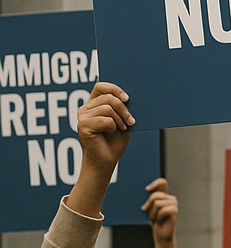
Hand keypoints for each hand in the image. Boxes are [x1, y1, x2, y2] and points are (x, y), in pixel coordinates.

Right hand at [66, 83, 134, 217]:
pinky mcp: (83, 126)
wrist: (107, 161)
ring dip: (120, 120)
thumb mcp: (122, 121)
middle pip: (107, 98)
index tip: (127, 98)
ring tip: (122, 128)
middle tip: (131, 121)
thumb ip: (122, 108)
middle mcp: (85, 109)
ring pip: (107, 108)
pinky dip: (113, 127)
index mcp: (93, 104)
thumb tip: (130, 97)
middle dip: (124, 109)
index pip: (100, 87)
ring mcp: (82, 117)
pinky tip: (113, 133)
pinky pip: (105, 120)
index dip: (114, 89)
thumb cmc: (115, 142)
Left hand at [142, 178, 177, 242]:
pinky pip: (162, 210)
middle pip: (156, 195)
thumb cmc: (154, 221)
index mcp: (164, 195)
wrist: (161, 234)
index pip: (162, 183)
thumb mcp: (149, 208)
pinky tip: (158, 221)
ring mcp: (174, 204)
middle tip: (144, 210)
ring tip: (152, 218)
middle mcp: (170, 198)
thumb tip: (144, 192)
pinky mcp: (174, 211)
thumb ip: (150, 200)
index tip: (146, 189)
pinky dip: (157, 216)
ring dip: (151, 213)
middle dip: (148, 204)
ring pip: (157, 203)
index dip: (155, 183)